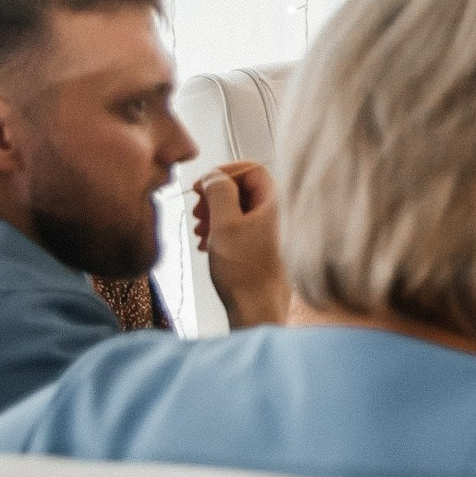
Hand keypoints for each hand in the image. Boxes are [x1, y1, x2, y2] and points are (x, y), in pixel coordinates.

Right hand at [193, 160, 291, 327]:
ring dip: (214, 215)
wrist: (257, 307)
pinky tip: (208, 245)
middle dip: (215, 196)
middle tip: (197, 211)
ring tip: (200, 231)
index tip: (201, 185)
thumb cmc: (244, 270)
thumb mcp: (225, 223)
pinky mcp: (262, 247)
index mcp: (275, 202)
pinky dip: (221, 231)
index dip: (223, 172)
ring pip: (238, 209)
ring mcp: (271, 231)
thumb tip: (214, 175)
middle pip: (243, 188)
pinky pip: (239, 228)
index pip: (251, 169)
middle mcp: (278, 213)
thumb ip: (219, 192)